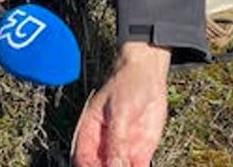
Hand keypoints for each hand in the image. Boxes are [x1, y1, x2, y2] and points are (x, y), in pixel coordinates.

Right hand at [71, 42, 169, 166]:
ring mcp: (123, 149)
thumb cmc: (127, 85)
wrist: (149, 75)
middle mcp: (105, 145)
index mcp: (90, 133)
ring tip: (129, 165)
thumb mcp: (120, 111)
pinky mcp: (141, 151)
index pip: (83, 159)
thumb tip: (113, 165)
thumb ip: (116, 140)